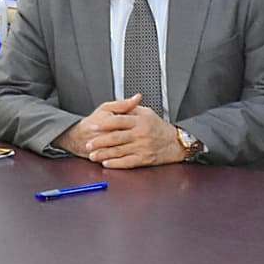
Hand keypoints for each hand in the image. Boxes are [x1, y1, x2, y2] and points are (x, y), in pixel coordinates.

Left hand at [57, 96, 182, 170]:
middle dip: (100, 141)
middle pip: (116, 137)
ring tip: (93, 155)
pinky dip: (116, 164)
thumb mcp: (147, 113)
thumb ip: (132, 107)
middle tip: (88, 143)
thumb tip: (126, 99)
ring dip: (104, 154)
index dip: (104, 123)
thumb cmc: (159, 128)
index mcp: (139, 121)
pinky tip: (106, 163)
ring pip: (119, 151)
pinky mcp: (144, 159)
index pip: (119, 120)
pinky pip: (127, 162)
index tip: (93, 125)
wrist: (175, 143)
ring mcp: (142, 147)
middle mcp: (140, 134)